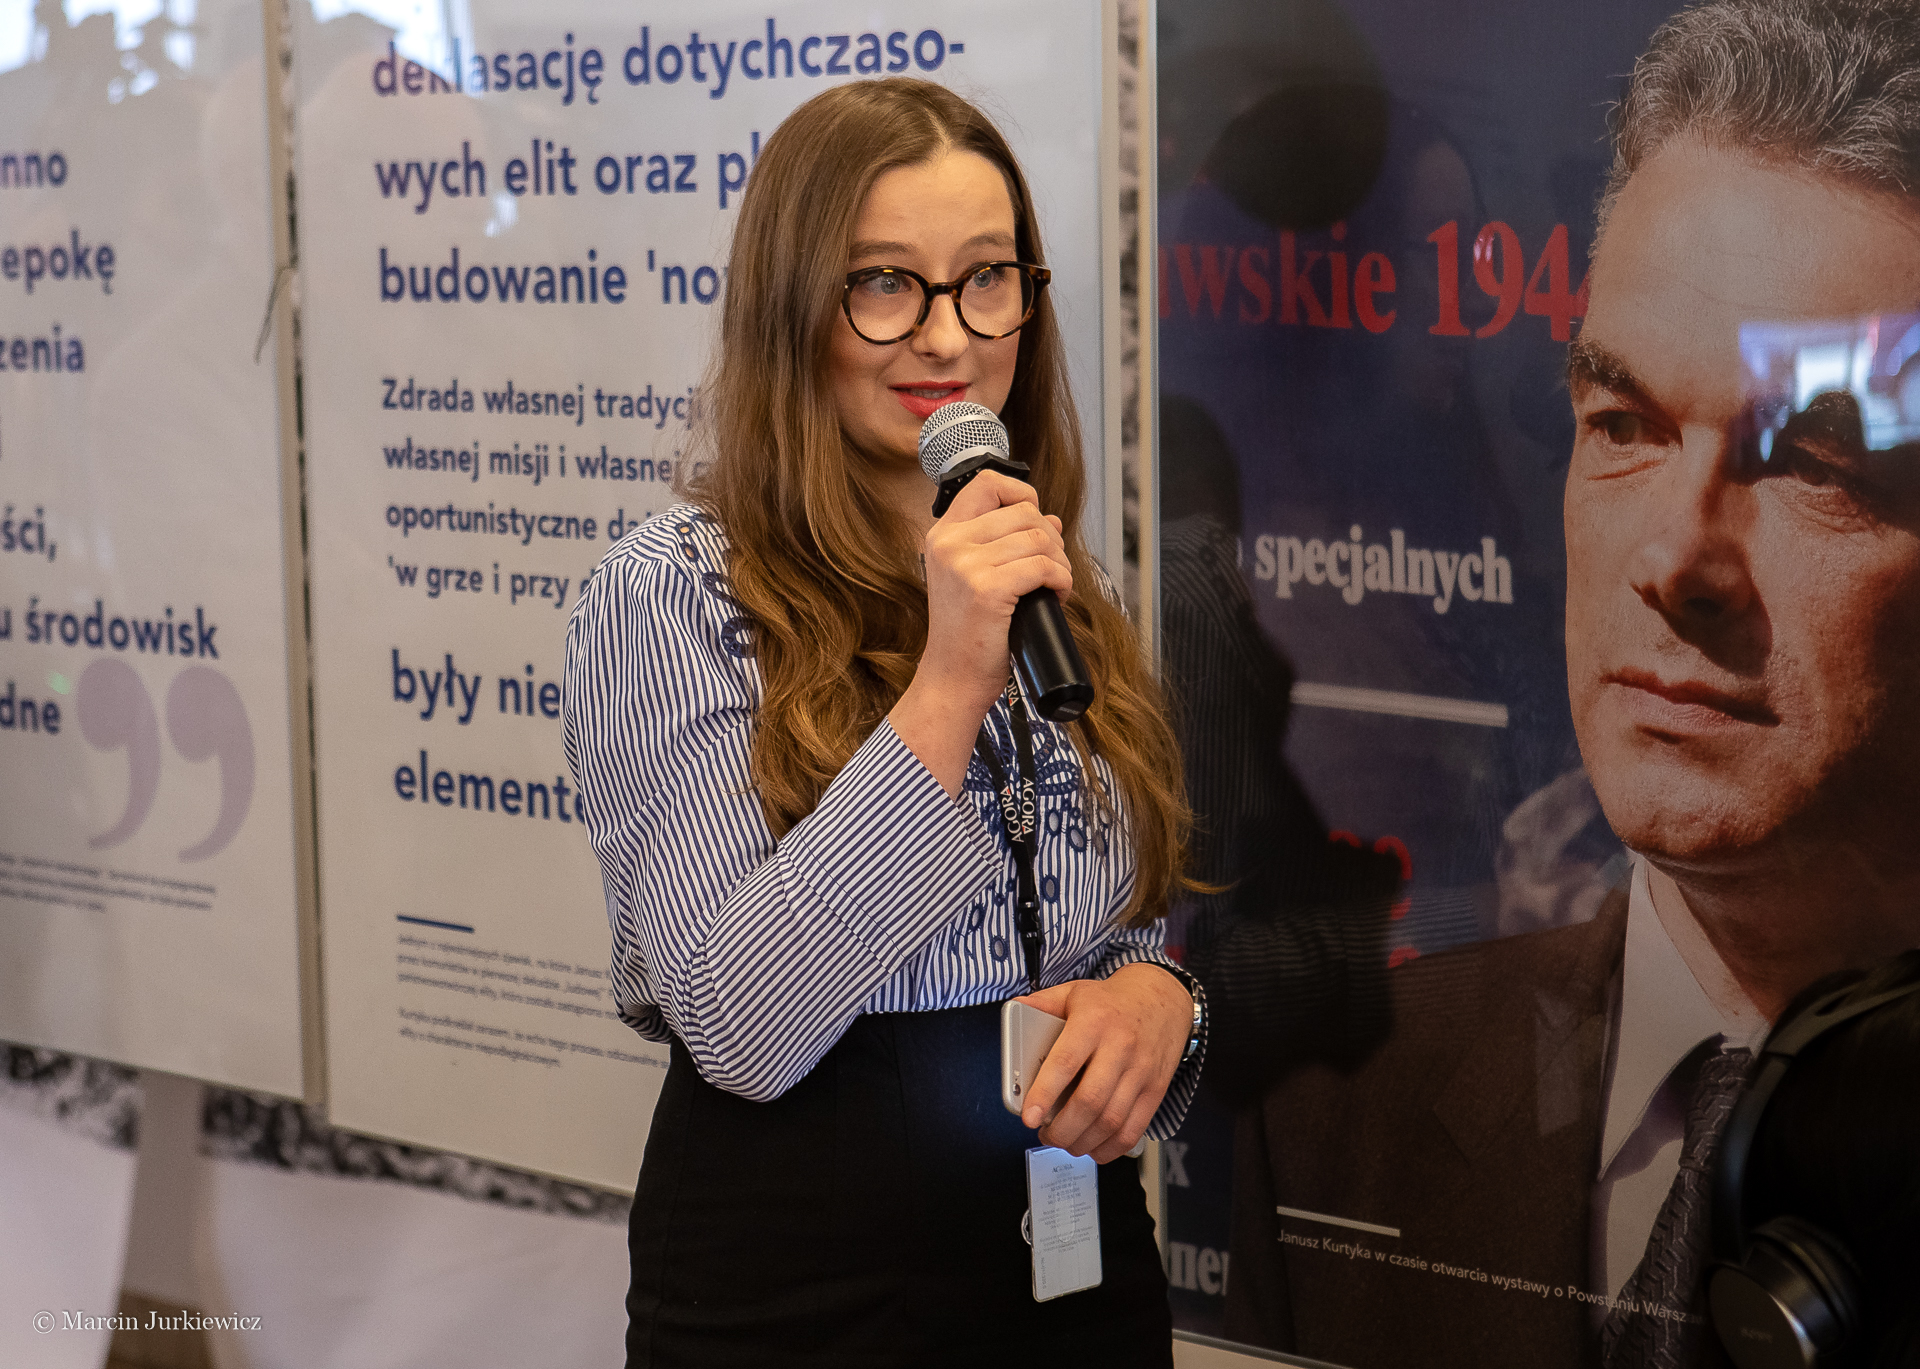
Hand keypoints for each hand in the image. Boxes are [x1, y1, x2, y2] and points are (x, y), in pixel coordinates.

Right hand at [889, 469, 1071, 793]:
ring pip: (1040, 538)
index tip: (1035, 518)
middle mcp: (950, 544)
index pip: (987, 482)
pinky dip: (1061, 581)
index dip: (1021, 492)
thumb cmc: (968, 632)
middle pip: (1024, 511)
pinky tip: (1055, 596)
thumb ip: (1006, 543)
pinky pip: (1044, 567)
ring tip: (1054, 585)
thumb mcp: (977, 577)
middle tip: (1051, 567)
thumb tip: (1051, 520)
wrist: (953, 677)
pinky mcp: (987, 590)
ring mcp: (966, 565)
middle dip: (1051, 538)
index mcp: (943, 535)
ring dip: (1060, 562)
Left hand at [1018, 963, 1191, 1163]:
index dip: (1044, 1093)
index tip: (1028, 1117)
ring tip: (1065, 1140)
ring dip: (1082, 1141)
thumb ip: (1043, 1003)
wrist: (1162, 999)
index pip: (1066, 1062)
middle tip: (1045, 1133)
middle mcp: (1120, 1047)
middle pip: (1089, 1101)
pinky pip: (1133, 1130)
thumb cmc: (1113, 1002)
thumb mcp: (1075, 992)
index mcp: (1094, 1022)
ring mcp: (1141, 1071)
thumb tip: (1015, 1008)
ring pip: (1110, 1121)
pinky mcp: (1156, 1090)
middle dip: (1062, 1129)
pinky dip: (1109, 1148)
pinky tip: (1092, 1145)